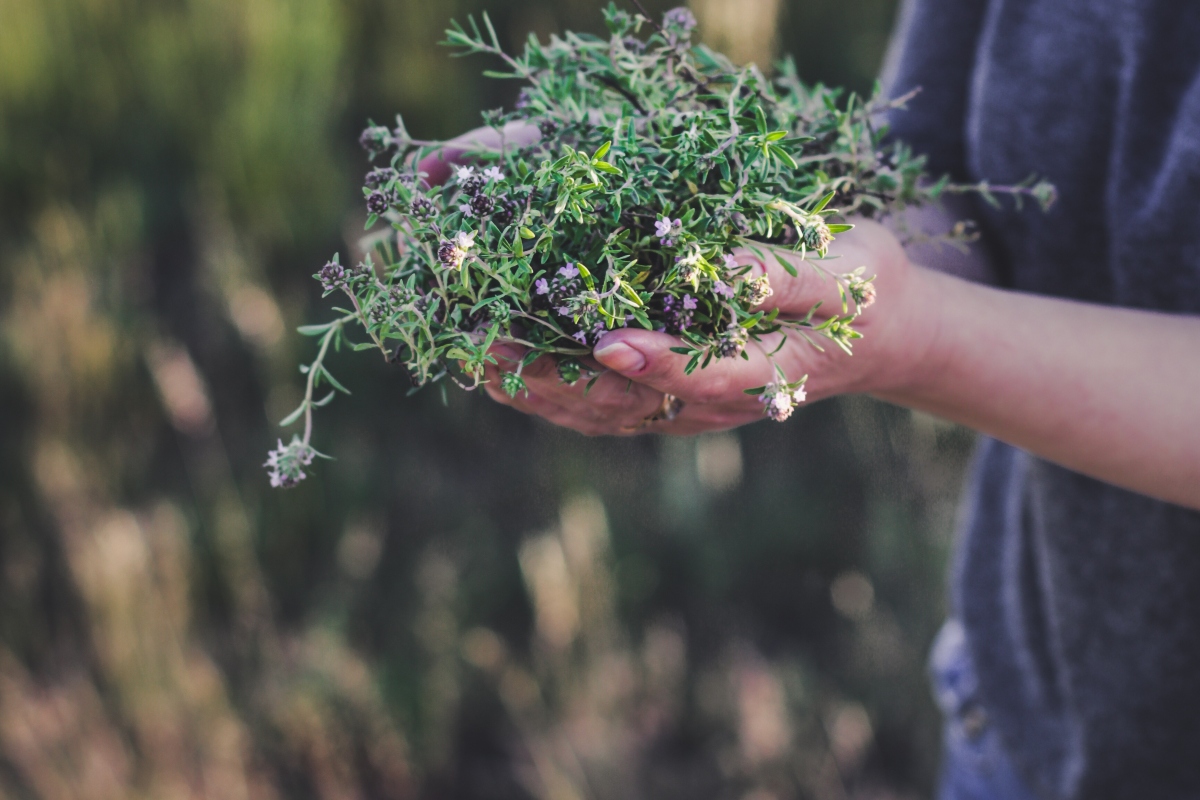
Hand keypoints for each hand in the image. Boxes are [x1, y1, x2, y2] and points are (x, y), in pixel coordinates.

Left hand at [483, 219, 938, 434]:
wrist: (871, 332)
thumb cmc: (861, 290)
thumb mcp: (846, 272)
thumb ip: (786, 277)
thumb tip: (713, 267)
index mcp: (769, 373)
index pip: (706, 376)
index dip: (657, 363)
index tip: (607, 340)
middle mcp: (717, 403)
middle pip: (634, 406)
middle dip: (562, 381)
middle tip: (496, 350)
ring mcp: (689, 409)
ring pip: (608, 414)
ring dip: (543, 391)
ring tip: (481, 358)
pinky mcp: (668, 400)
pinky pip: (605, 407)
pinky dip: (555, 392)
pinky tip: (507, 368)